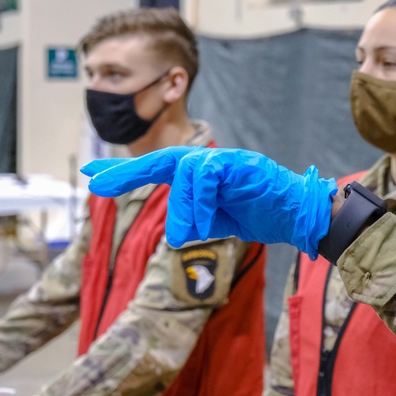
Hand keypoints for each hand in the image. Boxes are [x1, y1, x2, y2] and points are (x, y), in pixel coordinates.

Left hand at [82, 147, 337, 257]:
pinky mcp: (241, 163)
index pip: (159, 168)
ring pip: (185, 171)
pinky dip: (200, 200)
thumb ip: (194, 221)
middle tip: (97, 183)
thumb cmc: (265, 216)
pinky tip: (204, 221)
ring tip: (188, 235)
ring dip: (183, 208)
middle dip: (128, 171)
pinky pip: (207, 174)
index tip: (94, 176)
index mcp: (204, 176)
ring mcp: (227, 160)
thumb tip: (173, 234)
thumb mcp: (219, 222)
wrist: (302, 216)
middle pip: (163, 160)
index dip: (126, 171)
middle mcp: (212, 162)